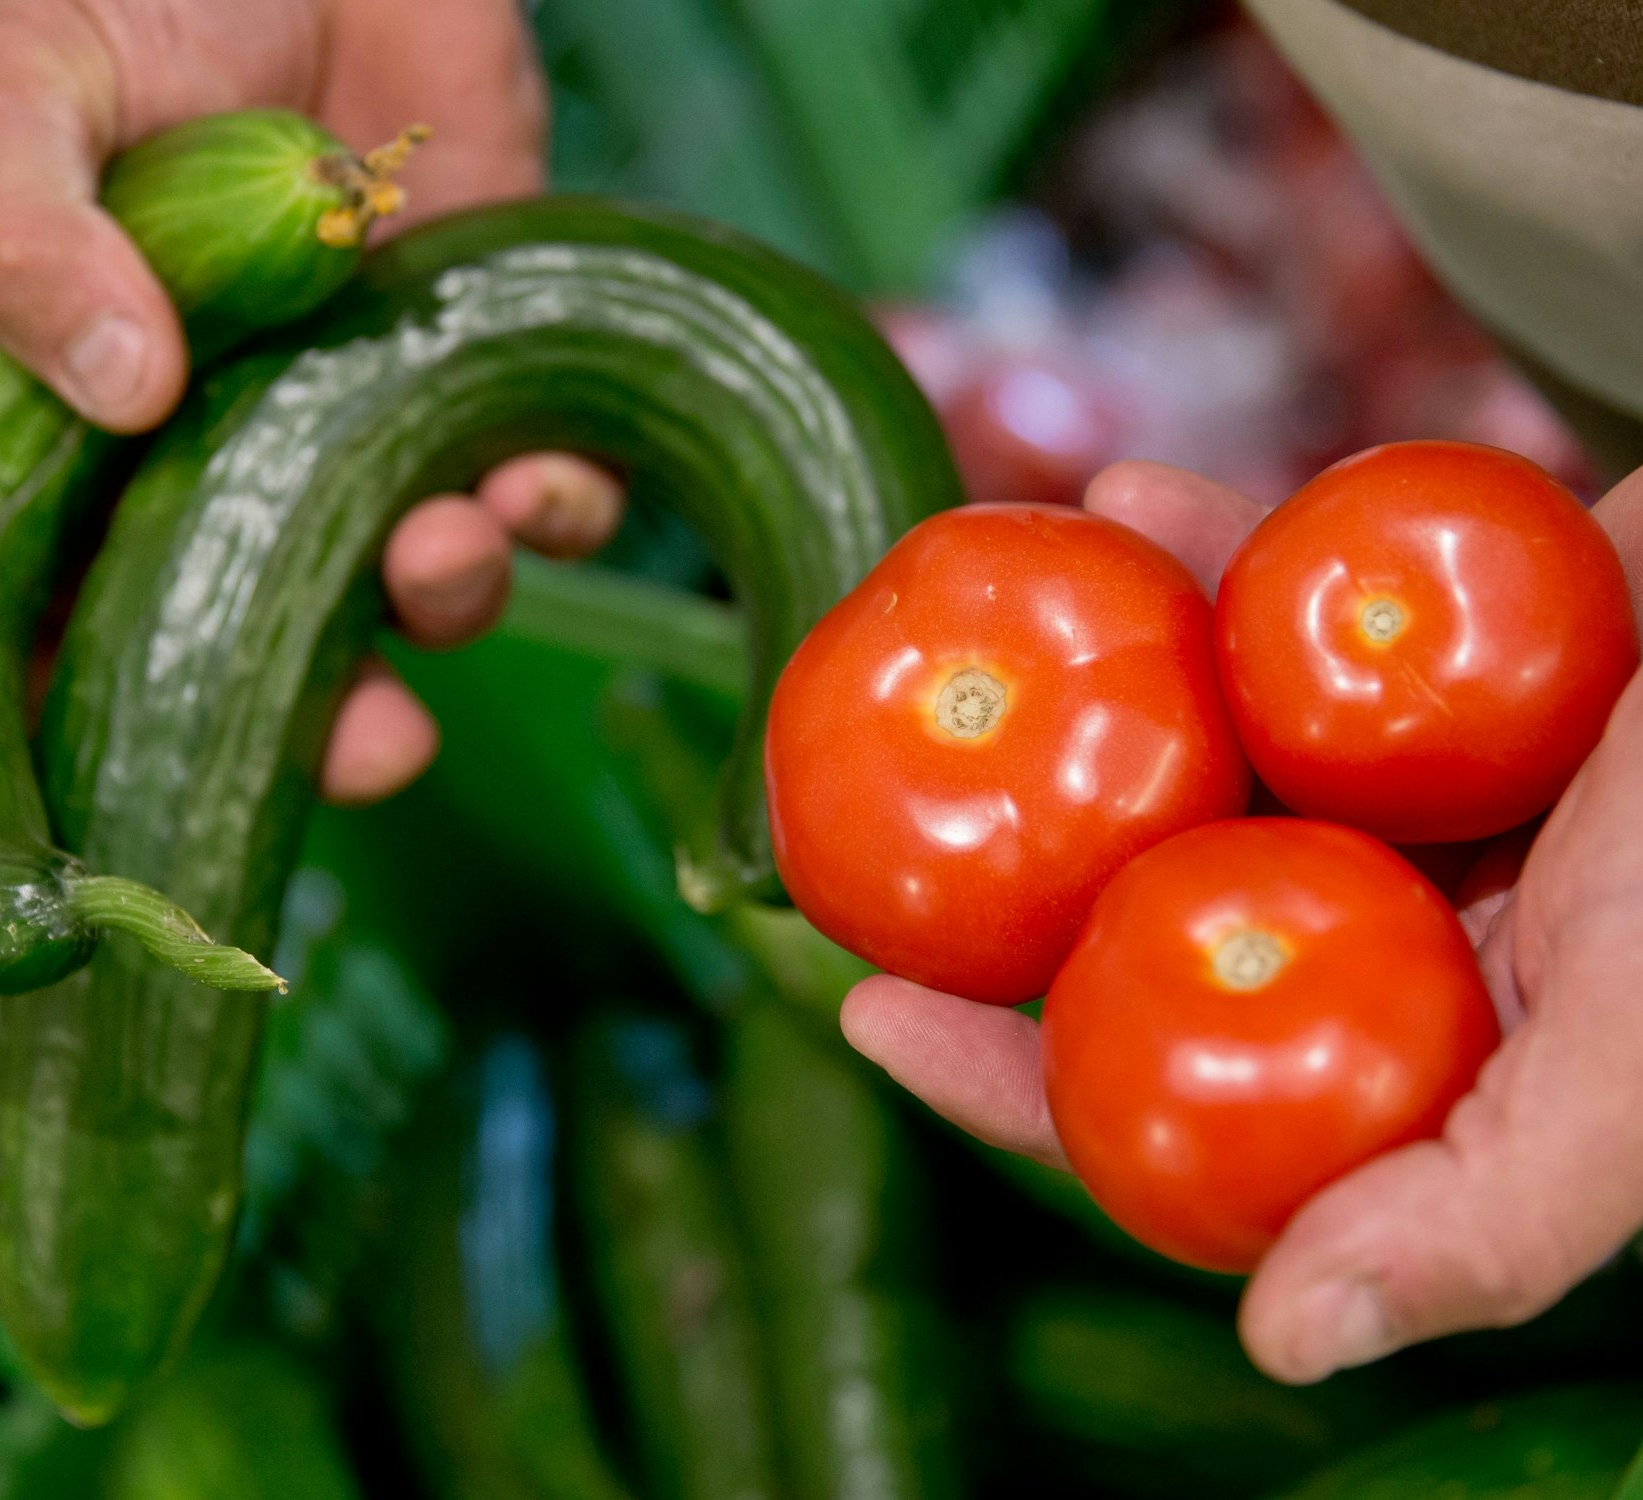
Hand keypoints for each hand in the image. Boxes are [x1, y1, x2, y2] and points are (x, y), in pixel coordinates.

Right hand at [0, 0, 622, 801]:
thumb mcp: (20, 88)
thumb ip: (16, 232)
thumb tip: (112, 388)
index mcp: (95, 430)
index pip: (73, 617)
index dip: (102, 719)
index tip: (143, 784)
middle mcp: (234, 453)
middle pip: (270, 647)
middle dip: (329, 726)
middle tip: (370, 744)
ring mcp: (365, 426)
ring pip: (417, 591)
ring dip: (447, 605)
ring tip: (445, 548)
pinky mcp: (485, 376)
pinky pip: (540, 494)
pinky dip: (552, 512)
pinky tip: (537, 479)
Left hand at [841, 459, 1642, 1382]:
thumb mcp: (1637, 1054)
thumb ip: (1478, 1213)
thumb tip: (1280, 1343)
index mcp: (1436, 1050)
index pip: (1187, 1111)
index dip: (1021, 1082)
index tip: (865, 1012)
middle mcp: (1404, 924)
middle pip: (1147, 934)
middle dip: (993, 897)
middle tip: (833, 851)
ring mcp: (1410, 777)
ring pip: (1187, 762)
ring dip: (1064, 710)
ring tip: (940, 642)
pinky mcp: (1431, 640)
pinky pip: (1281, 599)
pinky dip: (1208, 550)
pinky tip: (1125, 499)